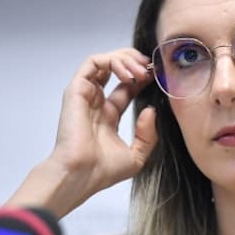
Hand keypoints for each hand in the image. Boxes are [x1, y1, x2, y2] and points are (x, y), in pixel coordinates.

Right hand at [7, 48, 157, 216]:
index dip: (142, 78)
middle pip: (114, 69)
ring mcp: (85, 95)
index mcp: (108, 116)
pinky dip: (113, 61)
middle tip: (150, 68)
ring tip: (141, 71)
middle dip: (134, 62)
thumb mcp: (137, 155)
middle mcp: (95, 102)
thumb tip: (150, 110)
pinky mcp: (77, 89)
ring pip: (104, 61)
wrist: (82, 175)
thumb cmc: (102, 171)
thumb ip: (148, 134)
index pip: (126, 87)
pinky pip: (93, 63)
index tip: (157, 76)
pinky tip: (128, 74)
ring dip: (126, 59)